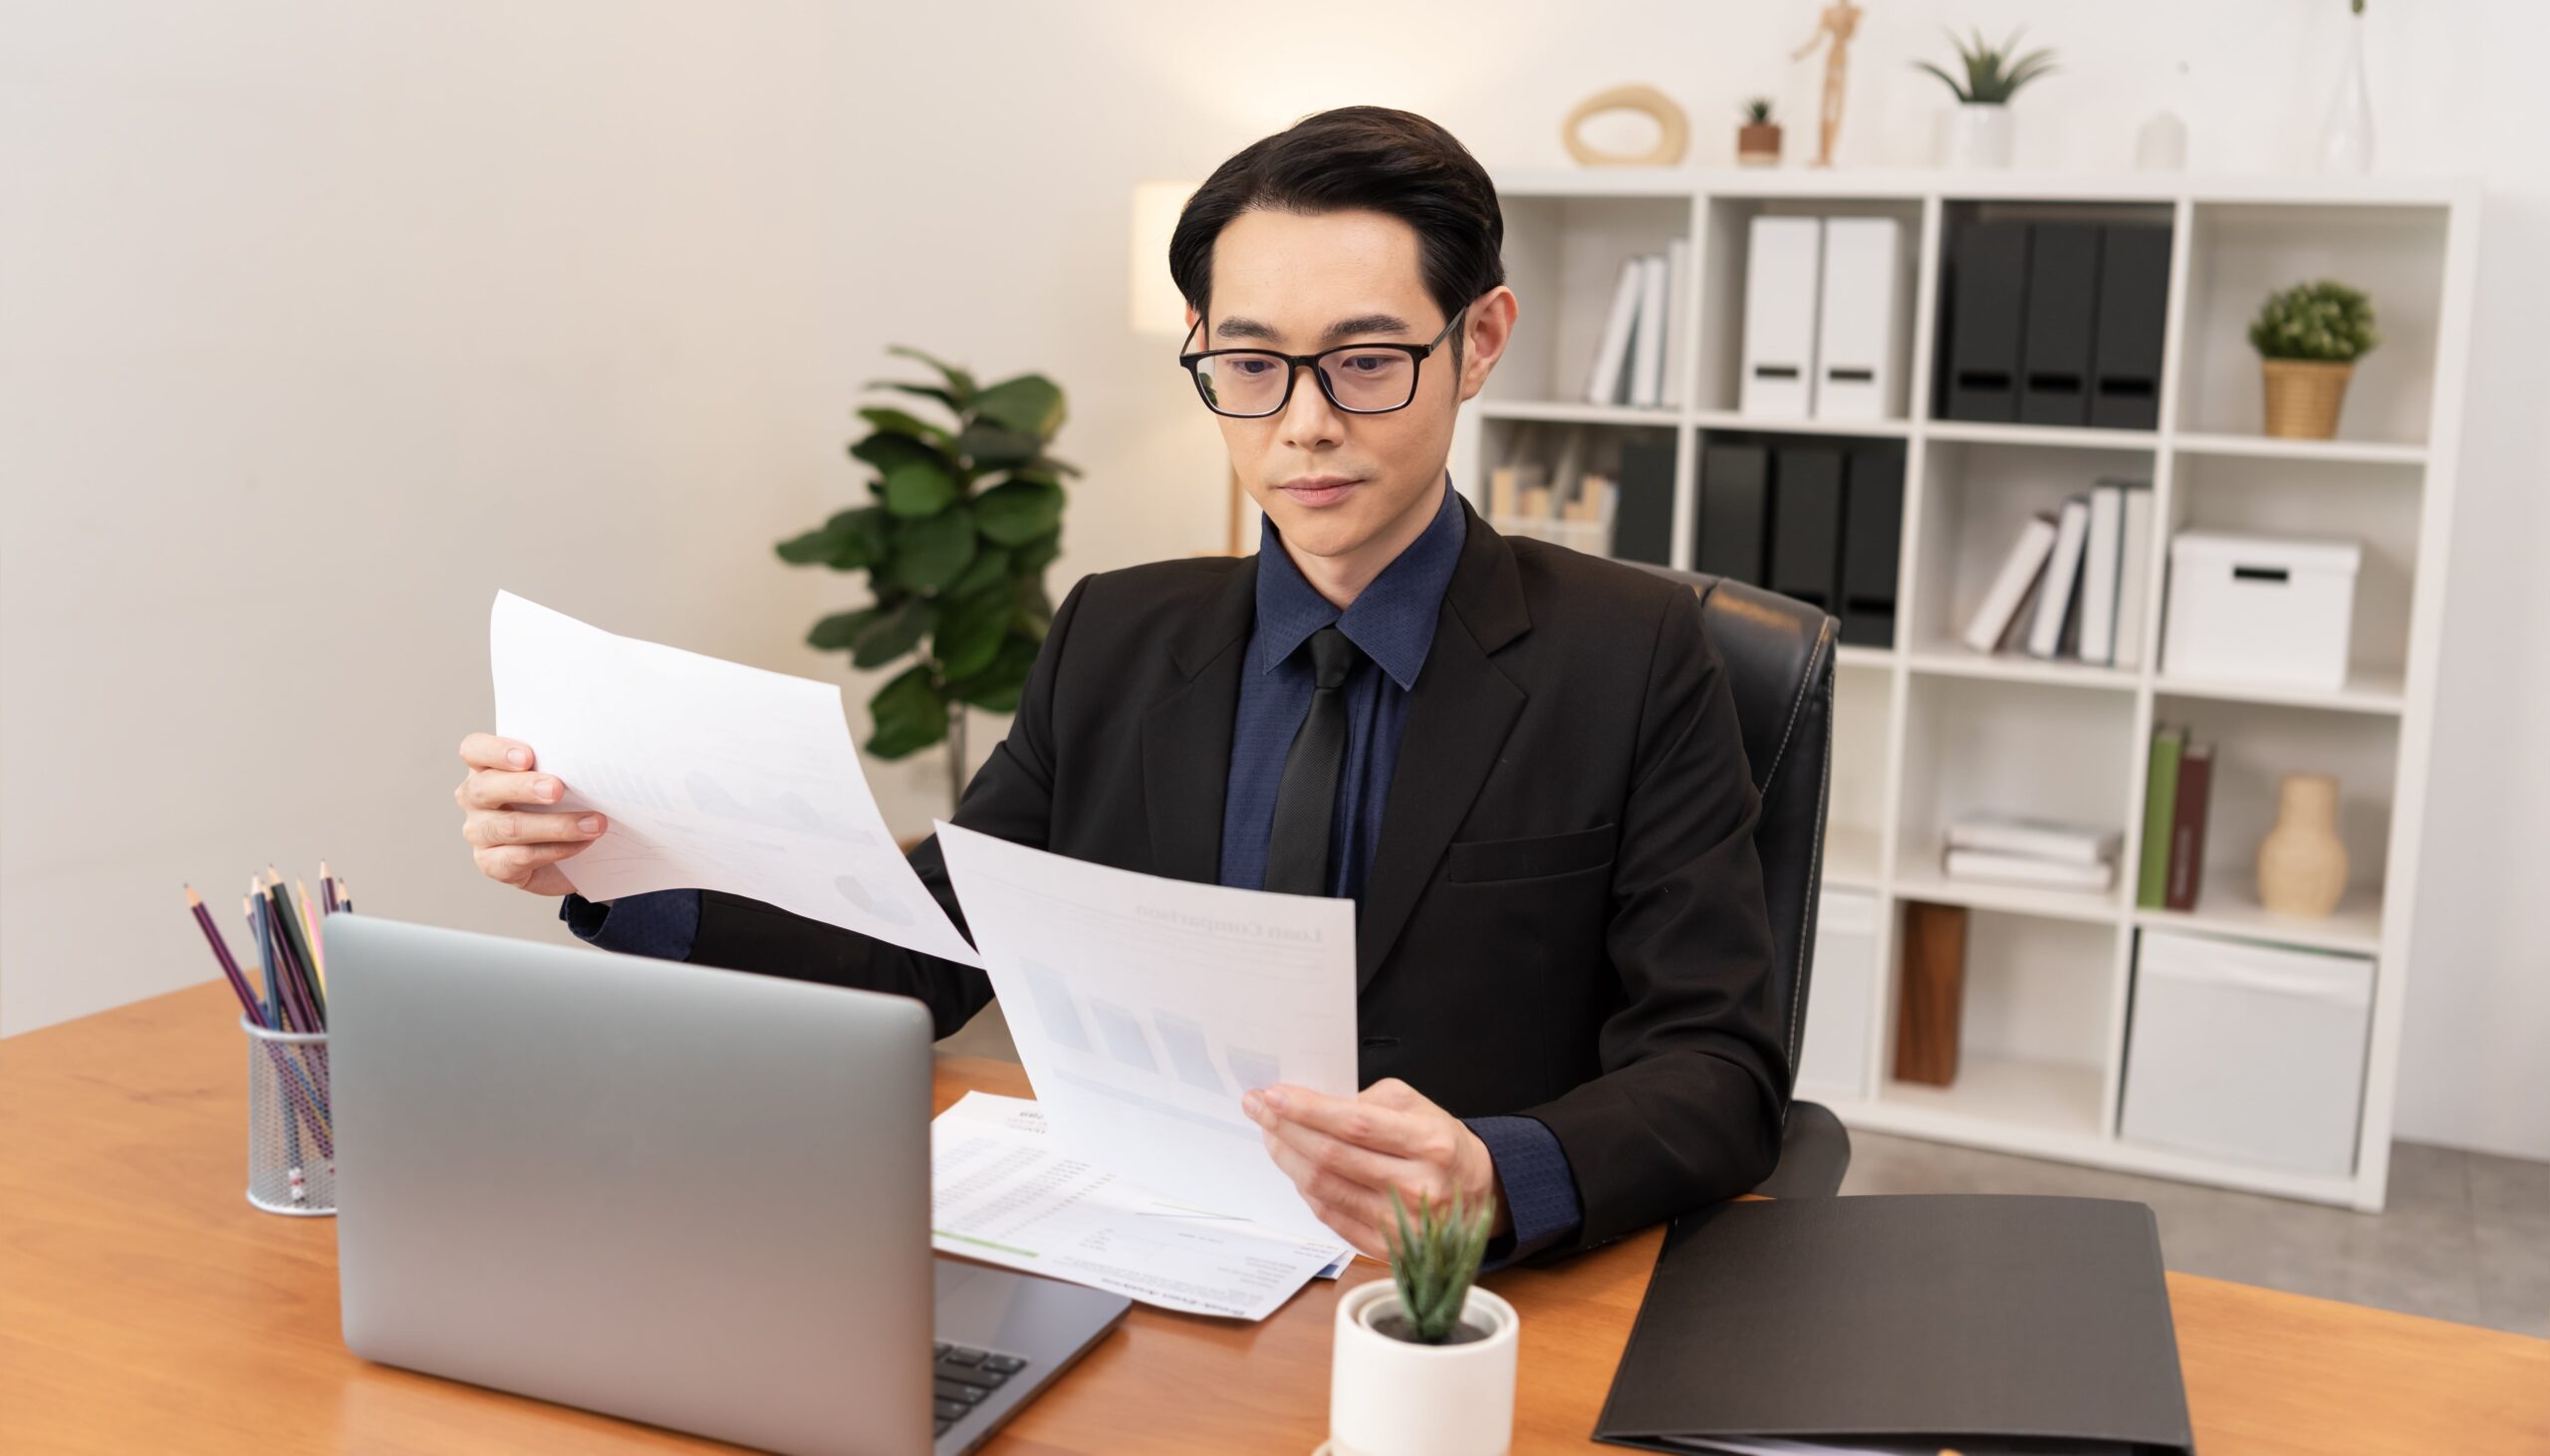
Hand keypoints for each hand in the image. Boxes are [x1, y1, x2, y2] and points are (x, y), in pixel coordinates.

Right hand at [454, 732, 607, 897]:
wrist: (567, 856)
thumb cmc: (560, 804)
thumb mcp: (559, 777)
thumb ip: (560, 764)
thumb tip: (589, 757)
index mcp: (485, 767)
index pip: (473, 750)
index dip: (495, 751)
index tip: (528, 757)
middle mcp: (474, 798)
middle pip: (484, 788)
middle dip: (523, 787)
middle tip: (557, 789)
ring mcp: (479, 833)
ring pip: (509, 827)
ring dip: (556, 825)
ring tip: (592, 823)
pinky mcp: (492, 864)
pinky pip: (522, 857)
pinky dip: (558, 849)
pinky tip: (583, 843)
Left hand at [1242, 1077, 1512, 1260]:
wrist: (1479, 1196)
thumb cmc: (1440, 1144)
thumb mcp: (1418, 1107)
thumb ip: (1367, 1101)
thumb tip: (1310, 1106)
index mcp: (1429, 1144)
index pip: (1354, 1124)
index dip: (1307, 1110)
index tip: (1272, 1095)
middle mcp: (1416, 1187)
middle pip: (1331, 1157)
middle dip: (1285, 1128)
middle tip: (1258, 1109)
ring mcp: (1400, 1225)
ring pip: (1322, 1188)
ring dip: (1287, 1158)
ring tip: (1270, 1134)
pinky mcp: (1386, 1250)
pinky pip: (1329, 1215)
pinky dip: (1304, 1188)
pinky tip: (1295, 1166)